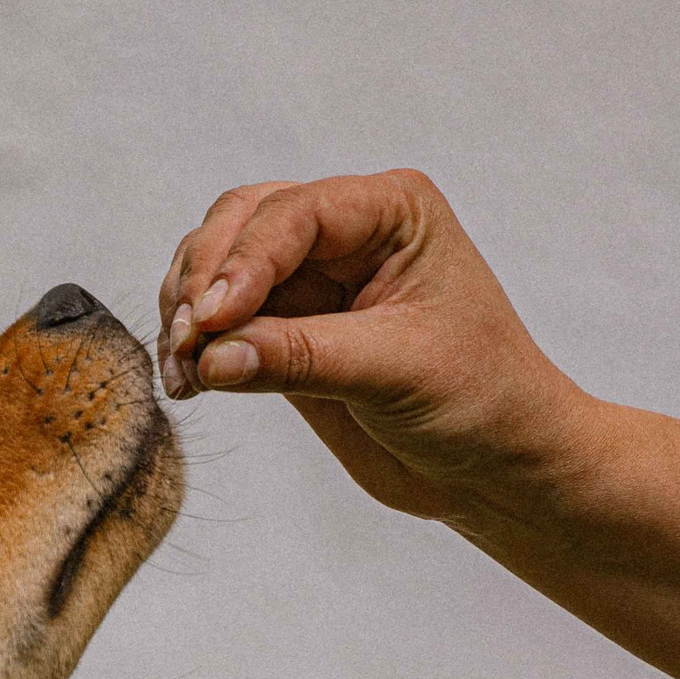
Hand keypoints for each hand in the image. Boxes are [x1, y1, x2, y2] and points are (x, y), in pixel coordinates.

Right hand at [157, 167, 593, 526]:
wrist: (495, 466)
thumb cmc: (479, 401)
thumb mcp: (395, 372)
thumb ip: (302, 358)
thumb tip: (213, 356)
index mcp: (392, 211)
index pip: (296, 214)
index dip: (244, 262)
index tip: (210, 320)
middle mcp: (346, 231)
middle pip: (242, 223)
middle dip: (205, 280)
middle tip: (186, 345)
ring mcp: (312, 278)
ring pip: (218, 264)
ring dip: (187, 311)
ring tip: (184, 373)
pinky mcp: (286, 329)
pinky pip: (220, 320)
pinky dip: (194, 345)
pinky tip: (189, 383)